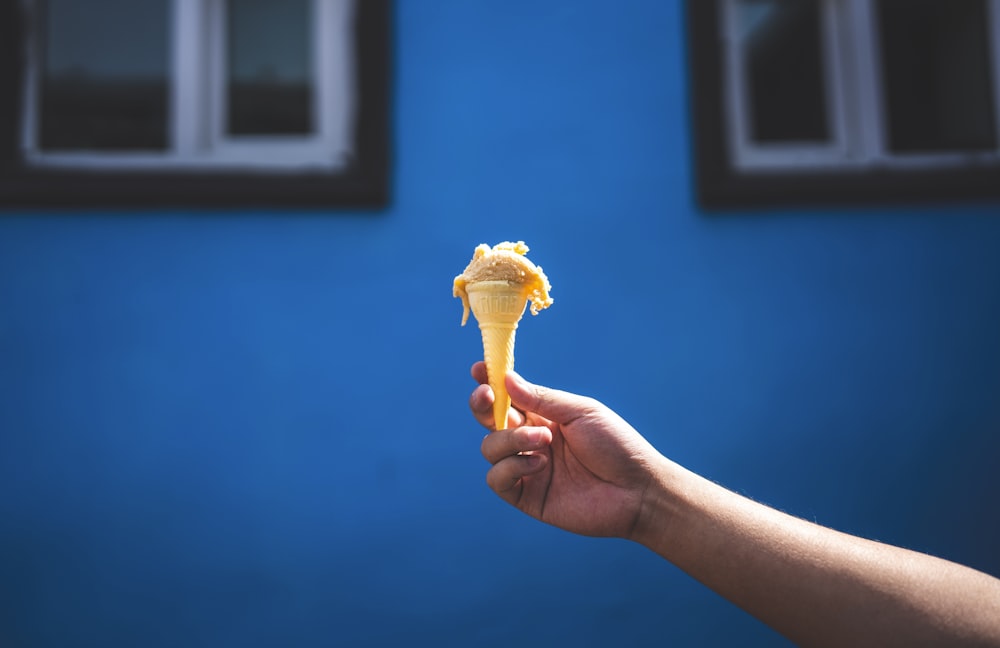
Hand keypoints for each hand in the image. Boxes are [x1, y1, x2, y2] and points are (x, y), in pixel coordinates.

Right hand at [470, 362, 662, 538]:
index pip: (507, 397)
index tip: (479, 369)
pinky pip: (497, 479)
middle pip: (489, 420)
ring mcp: (527, 469)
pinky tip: (540, 464)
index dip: (489, 383)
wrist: (637, 489)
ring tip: (544, 440)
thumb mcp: (580, 412)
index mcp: (544, 416)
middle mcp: (531, 441)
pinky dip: (512, 467)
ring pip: (490, 448)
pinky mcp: (527, 496)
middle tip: (488, 396)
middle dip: (482, 405)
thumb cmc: (616, 445)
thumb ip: (541, 398)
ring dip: (510, 439)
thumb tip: (506, 379)